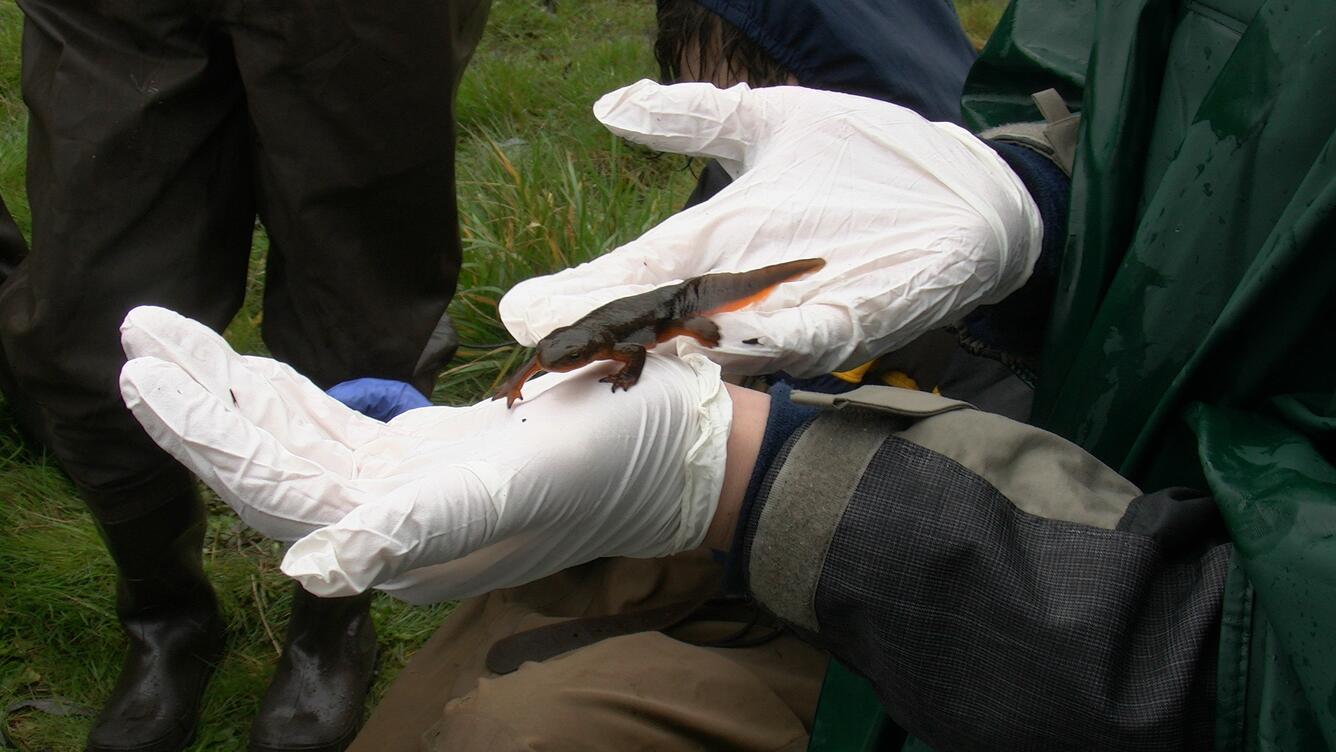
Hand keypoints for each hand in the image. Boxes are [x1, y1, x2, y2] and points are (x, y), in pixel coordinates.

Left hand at [117, 306, 732, 602]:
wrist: (681, 449)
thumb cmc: (614, 461)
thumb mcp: (519, 487)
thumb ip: (417, 528)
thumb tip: (309, 569)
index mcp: (406, 541)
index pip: (281, 491)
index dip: (210, 438)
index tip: (147, 376)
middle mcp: (395, 522)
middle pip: (273, 466)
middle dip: (203, 406)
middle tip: (140, 336)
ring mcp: (412, 489)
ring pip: (301, 444)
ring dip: (235, 395)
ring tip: (172, 340)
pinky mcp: (433, 457)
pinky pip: (343, 431)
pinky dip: (293, 401)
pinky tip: (255, 374)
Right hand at [500, 80, 1041, 376]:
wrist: (965, 190)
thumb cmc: (869, 162)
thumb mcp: (770, 124)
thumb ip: (692, 118)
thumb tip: (606, 105)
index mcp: (718, 248)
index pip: (633, 275)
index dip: (580, 294)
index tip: (521, 310)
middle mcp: (747, 292)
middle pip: (661, 321)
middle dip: (604, 333)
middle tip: (543, 345)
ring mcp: (799, 311)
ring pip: (723, 345)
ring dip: (669, 349)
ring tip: (609, 348)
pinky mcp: (857, 318)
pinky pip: (808, 339)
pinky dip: (769, 342)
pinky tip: (726, 339)